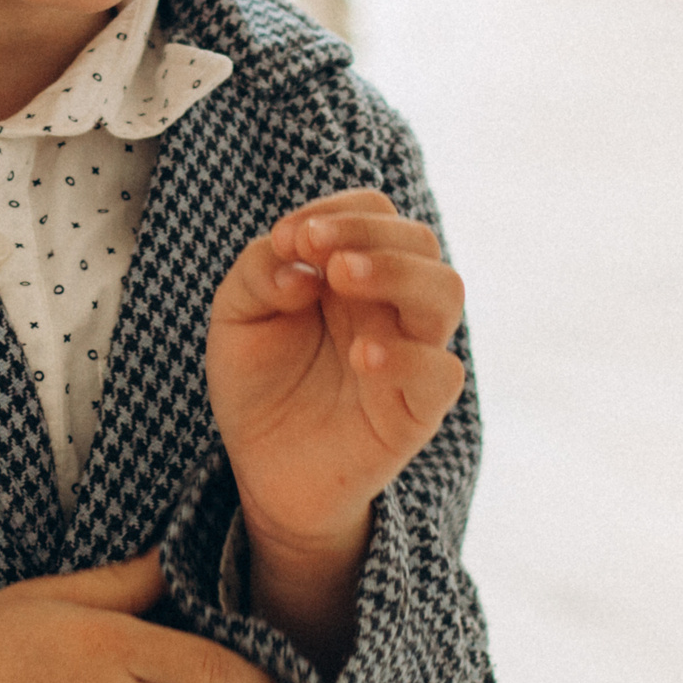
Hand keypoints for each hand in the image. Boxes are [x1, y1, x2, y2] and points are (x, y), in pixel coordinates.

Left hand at [207, 189, 467, 570]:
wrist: (262, 470)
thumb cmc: (258, 382)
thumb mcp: (236, 317)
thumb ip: (259, 273)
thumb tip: (301, 261)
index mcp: (353, 270)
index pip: (374, 212)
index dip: (338, 213)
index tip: (288, 239)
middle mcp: (391, 304)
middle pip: (419, 240)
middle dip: (368, 232)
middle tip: (317, 250)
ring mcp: (411, 352)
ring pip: (446, 291)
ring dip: (397, 272)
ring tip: (340, 277)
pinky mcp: (417, 409)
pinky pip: (442, 372)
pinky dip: (407, 356)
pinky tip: (360, 356)